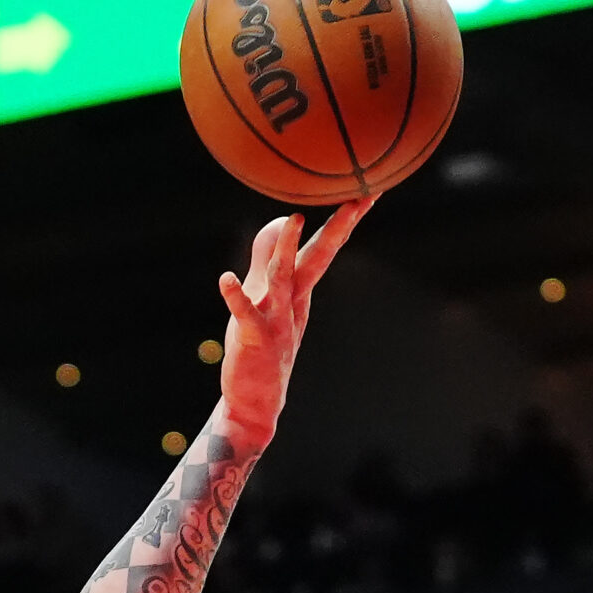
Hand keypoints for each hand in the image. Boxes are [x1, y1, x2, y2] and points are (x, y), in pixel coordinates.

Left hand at [217, 197, 370, 439]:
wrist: (256, 402)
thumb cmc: (262, 345)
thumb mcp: (268, 297)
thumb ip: (269, 261)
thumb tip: (278, 224)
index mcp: (300, 291)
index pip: (326, 248)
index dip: (345, 220)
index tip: (367, 189)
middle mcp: (293, 301)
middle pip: (319, 258)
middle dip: (339, 227)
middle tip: (361, 197)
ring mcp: (276, 320)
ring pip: (283, 278)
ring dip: (286, 250)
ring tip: (291, 219)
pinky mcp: (254, 339)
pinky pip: (245, 314)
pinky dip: (236, 297)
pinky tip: (226, 279)